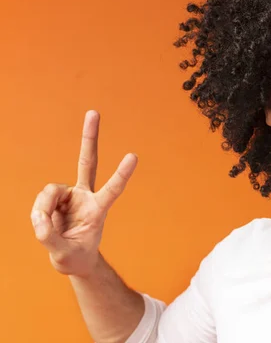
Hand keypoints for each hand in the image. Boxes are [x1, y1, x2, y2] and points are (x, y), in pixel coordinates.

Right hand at [31, 110, 137, 277]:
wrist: (71, 257)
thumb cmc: (75, 257)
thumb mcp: (64, 255)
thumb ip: (50, 237)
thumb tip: (39, 217)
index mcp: (99, 210)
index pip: (112, 189)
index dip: (121, 174)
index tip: (133, 156)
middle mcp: (86, 196)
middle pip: (87, 161)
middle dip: (89, 137)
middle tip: (93, 112)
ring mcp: (71, 195)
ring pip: (50, 191)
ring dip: (44, 209)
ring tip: (48, 229)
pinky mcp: (57, 198)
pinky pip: (42, 199)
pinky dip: (39, 213)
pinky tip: (45, 222)